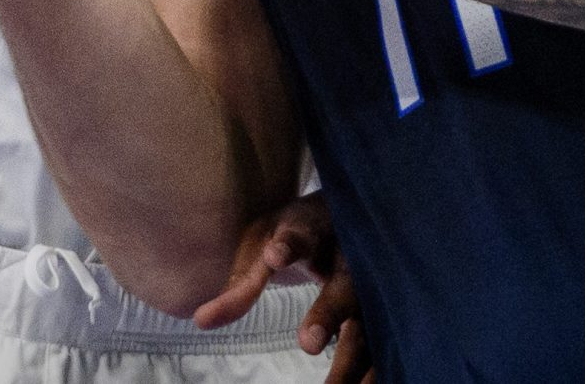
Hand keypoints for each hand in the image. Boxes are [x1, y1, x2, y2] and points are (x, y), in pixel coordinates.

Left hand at [190, 193, 370, 382]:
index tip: (274, 257)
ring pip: (366, 323)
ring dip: (352, 360)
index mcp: (313, 228)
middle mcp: (348, 256)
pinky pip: (381, 344)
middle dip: (327, 313)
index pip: (301, 234)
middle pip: (343, 285)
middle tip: (308, 342)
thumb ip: (241, 284)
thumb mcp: (263, 243)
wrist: (347, 215)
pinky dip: (374, 371)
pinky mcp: (383, 311)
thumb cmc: (295, 233)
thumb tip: (200, 321)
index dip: (289, 244)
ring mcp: (372, 286)